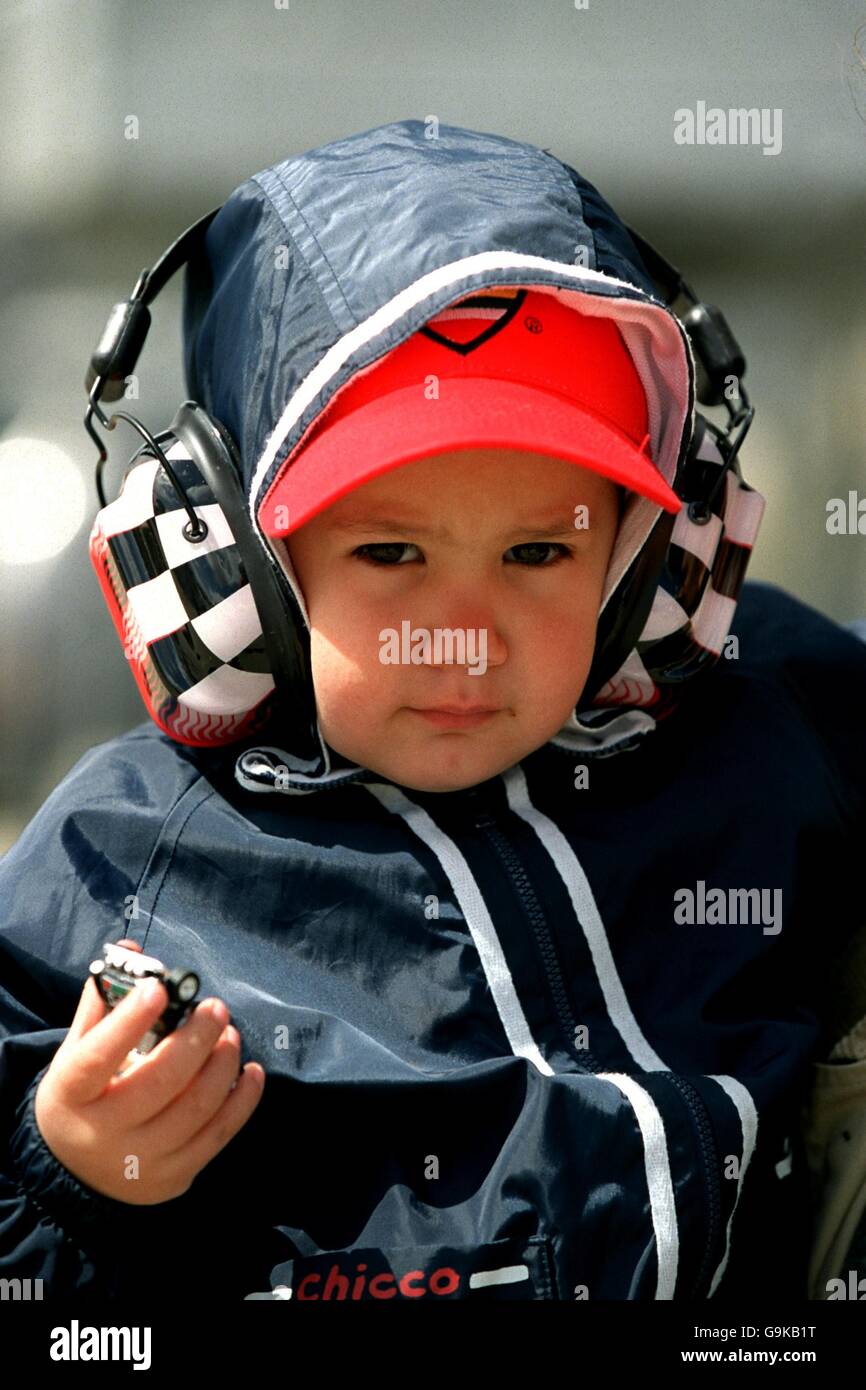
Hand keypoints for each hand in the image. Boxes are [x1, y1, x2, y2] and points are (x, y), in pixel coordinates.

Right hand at [34, 939, 264, 1204]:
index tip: (160, 988)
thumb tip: (133, 948)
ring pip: (196, 1109)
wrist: (74, 1170)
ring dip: (223, 1065)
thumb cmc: (82, 1094)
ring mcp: (140, 1160)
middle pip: (160, 1082)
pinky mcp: (173, 1176)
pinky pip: (218, 1135)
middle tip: (217, 1008)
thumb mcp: (76, 1050)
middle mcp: (104, 1132)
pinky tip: (251, 1071)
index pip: (99, 1056)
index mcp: (71, 1093)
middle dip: (196, 1038)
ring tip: (230, 1036)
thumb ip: (104, 1002)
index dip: (130, 1020)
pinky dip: (243, 1100)